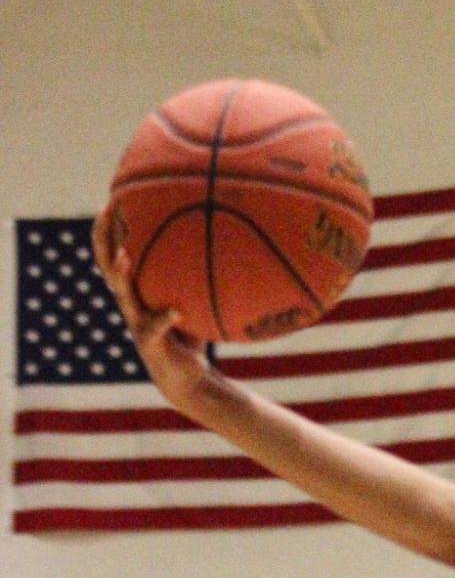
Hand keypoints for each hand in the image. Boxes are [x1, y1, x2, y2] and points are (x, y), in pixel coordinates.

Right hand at [91, 205, 212, 413]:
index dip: (110, 228)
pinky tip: (176, 311)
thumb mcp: (194, 298)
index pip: (115, 252)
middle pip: (107, 265)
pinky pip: (155, 327)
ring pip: (123, 295)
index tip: (112, 198)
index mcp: (136, 290)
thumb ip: (199, 274)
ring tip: (125, 255)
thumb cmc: (192, 333)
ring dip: (122, 275)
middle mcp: (131, 303)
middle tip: (107, 212)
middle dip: (104, 238)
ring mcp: (137, 322)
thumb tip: (228, 238)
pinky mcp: (150, 343)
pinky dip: (165, 318)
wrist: (187, 379)